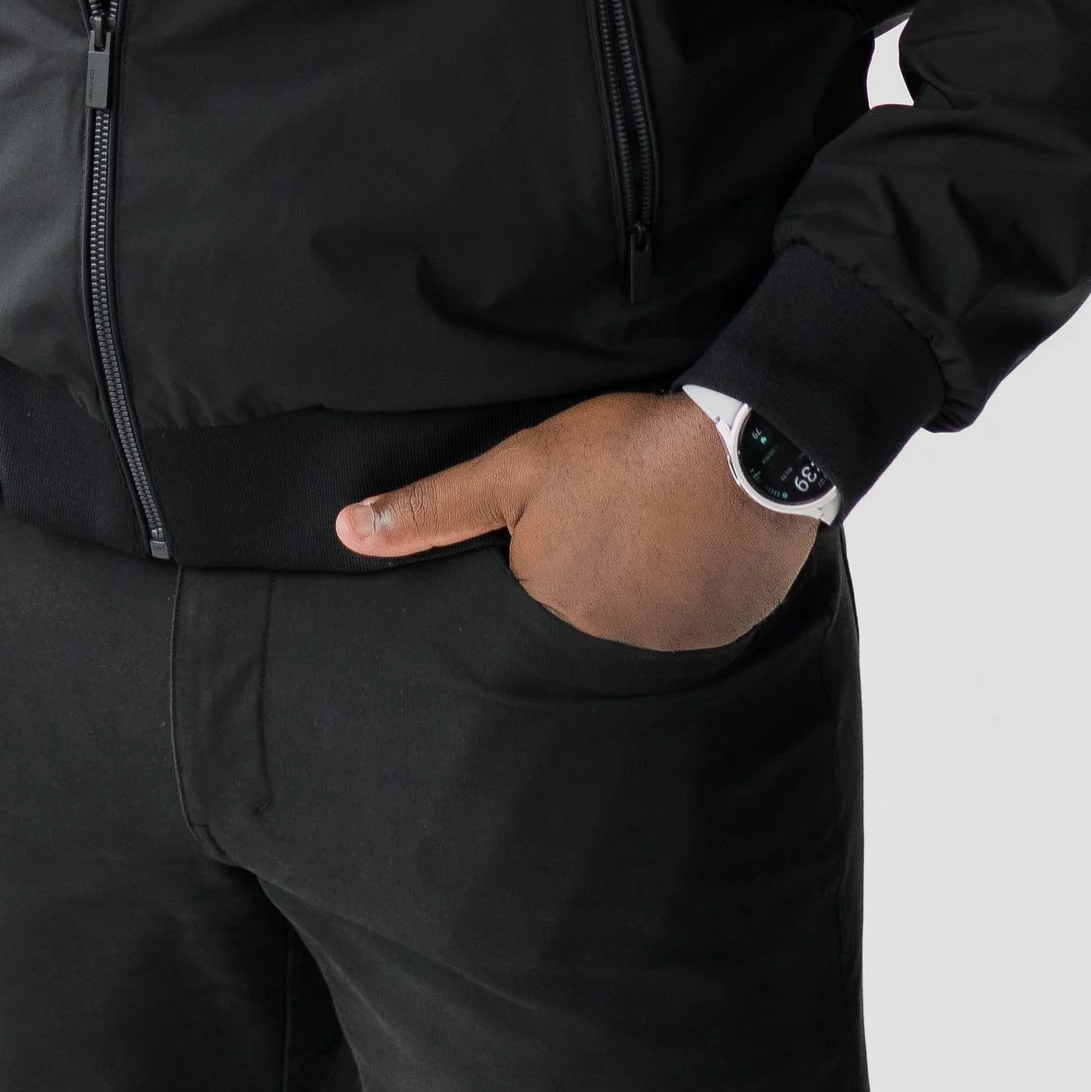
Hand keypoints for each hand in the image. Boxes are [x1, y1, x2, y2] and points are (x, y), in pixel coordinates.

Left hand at [335, 387, 818, 646]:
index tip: (564, 524)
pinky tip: (695, 542)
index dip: (538, 557)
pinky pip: (695, 618)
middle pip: (582, 614)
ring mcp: (673, 643)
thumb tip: (346, 532)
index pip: (525, 600)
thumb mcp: (515, 468)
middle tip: (612, 517)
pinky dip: (692, 588)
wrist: (744, 444)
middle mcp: (608, 647)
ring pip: (639, 619)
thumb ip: (432, 509)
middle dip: (590, 573)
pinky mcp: (726, 627)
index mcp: (550, 611)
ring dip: (642, 585)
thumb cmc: (622, 452)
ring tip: (654, 524)